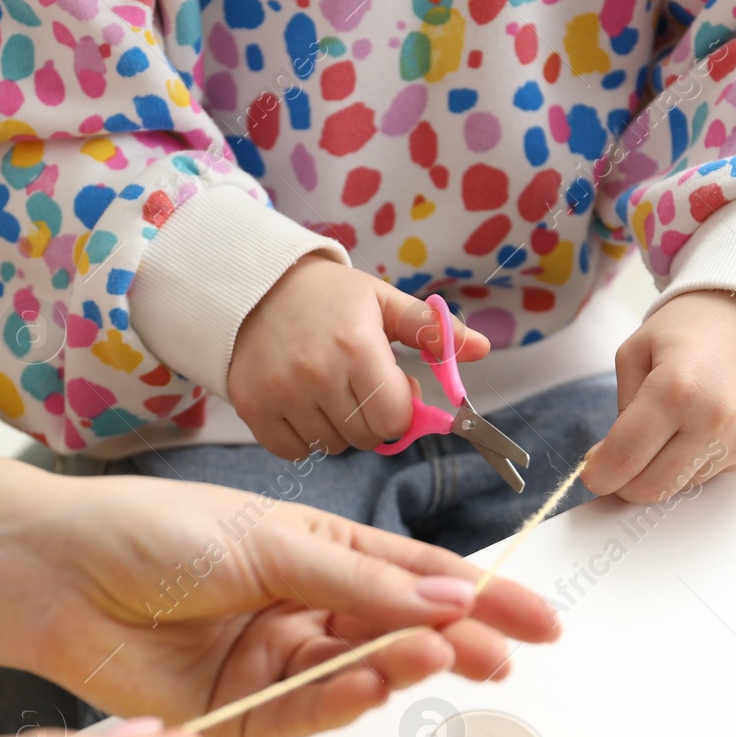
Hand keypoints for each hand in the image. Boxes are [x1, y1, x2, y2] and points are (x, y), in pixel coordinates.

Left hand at [0, 362, 554, 736]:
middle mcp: (299, 606)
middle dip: (456, 642)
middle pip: (397, 631)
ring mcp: (269, 659)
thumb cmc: (152, 532)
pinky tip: (371, 682)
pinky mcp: (233, 711)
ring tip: (442, 656)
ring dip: (401, 667)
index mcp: (313, 551)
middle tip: (507, 657)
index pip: (413, 575)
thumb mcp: (269, 541)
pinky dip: (339, 701)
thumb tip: (453, 593)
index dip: (478, 596)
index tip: (538, 619)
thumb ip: (359, 580)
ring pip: (356, 675)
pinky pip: (301, 714)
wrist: (54, 575)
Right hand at [228, 254, 489, 458]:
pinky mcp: (253, 407)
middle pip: (364, 438)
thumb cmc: (329, 297)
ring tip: (326, 391)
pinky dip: (302, 438)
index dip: (400, 410)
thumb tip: (482, 349)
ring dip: (336, 429)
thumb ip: (432, 329)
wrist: (256, 285)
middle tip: (357, 387)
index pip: (394, 420)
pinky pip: (293, 451)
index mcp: (356, 346)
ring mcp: (280, 393)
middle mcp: (316, 373)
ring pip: (330, 447)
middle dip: (370, 420)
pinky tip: (301, 405)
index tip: (391, 389)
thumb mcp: (383, 301)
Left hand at [582, 290, 735, 502]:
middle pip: (651, 488)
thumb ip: (620, 406)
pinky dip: (694, 461)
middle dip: (624, 485)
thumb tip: (612, 456)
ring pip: (680, 485)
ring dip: (662, 470)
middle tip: (617, 464)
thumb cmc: (694, 326)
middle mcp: (713, 421)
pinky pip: (711, 474)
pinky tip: (700, 426)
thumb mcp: (637, 350)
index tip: (591, 473)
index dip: (599, 475)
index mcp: (675, 390)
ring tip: (669, 429)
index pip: (624, 458)